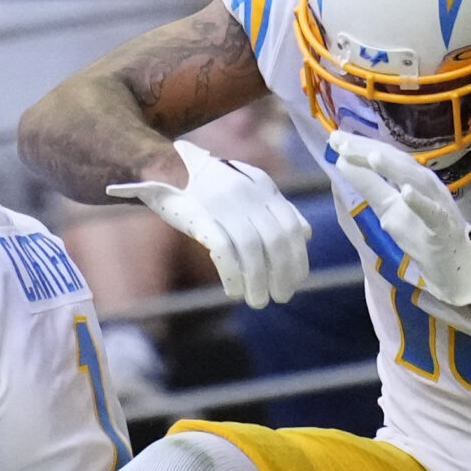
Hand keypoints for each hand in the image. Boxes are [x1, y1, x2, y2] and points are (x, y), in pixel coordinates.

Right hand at [107, 139, 310, 308]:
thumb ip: (277, 208)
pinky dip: (232, 275)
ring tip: (258, 301)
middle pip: (274, 240)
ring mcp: (222, 204)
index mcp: (261, 186)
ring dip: (258, 281)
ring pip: (251, 249)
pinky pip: (223, 250)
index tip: (297, 280)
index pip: (291, 225)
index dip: (298, 256)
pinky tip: (235, 291)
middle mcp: (246, 192)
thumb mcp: (249, 189)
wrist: (164, 169)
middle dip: (282, 273)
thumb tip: (305, 234)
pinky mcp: (199, 217)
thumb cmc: (209, 186)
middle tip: (281, 296)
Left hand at [324, 130, 470, 309]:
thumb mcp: (389, 208)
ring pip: (417, 182)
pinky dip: (420, 202)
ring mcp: (437, 204)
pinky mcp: (443, 228)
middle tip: (342, 142)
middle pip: (398, 163)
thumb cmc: (422, 233)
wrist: (454, 265)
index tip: (335, 139)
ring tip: (372, 157)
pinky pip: (433, 213)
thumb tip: (343, 162)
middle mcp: (426, 186)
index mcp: (412, 179)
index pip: (386, 157)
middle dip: (370, 151)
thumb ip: (371, 186)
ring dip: (395, 169)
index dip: (361, 147)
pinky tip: (406, 193)